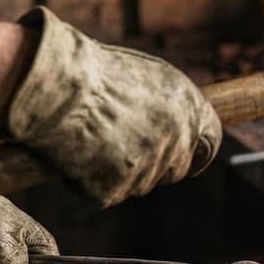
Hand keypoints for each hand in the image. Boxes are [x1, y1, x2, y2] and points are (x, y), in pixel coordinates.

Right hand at [6, 7, 221, 207]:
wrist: (52, 85)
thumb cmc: (90, 69)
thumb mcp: (145, 73)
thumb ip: (168, 102)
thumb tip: (177, 118)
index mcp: (189, 107)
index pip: (211, 142)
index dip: (196, 152)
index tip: (187, 159)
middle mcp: (176, 139)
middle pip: (174, 169)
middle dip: (154, 165)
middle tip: (122, 149)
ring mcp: (147, 168)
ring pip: (139, 184)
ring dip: (119, 173)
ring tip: (89, 141)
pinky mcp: (114, 189)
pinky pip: (105, 194)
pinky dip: (87, 182)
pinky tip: (72, 156)